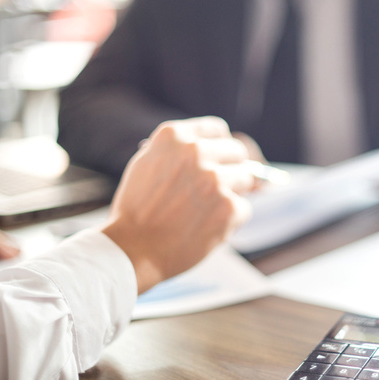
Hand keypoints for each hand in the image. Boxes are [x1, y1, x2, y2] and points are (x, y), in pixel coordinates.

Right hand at [102, 116, 253, 293]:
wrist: (132, 250)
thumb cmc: (137, 212)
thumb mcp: (147, 165)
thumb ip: (179, 153)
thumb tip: (216, 149)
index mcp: (174, 137)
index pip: (216, 129)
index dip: (220, 147)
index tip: (219, 160)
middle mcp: (196, 152)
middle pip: (237, 152)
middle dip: (231, 170)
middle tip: (215, 192)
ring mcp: (214, 179)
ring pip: (246, 180)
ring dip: (231, 195)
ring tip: (205, 212)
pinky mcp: (228, 207)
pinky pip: (244, 209)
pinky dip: (230, 221)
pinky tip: (206, 228)